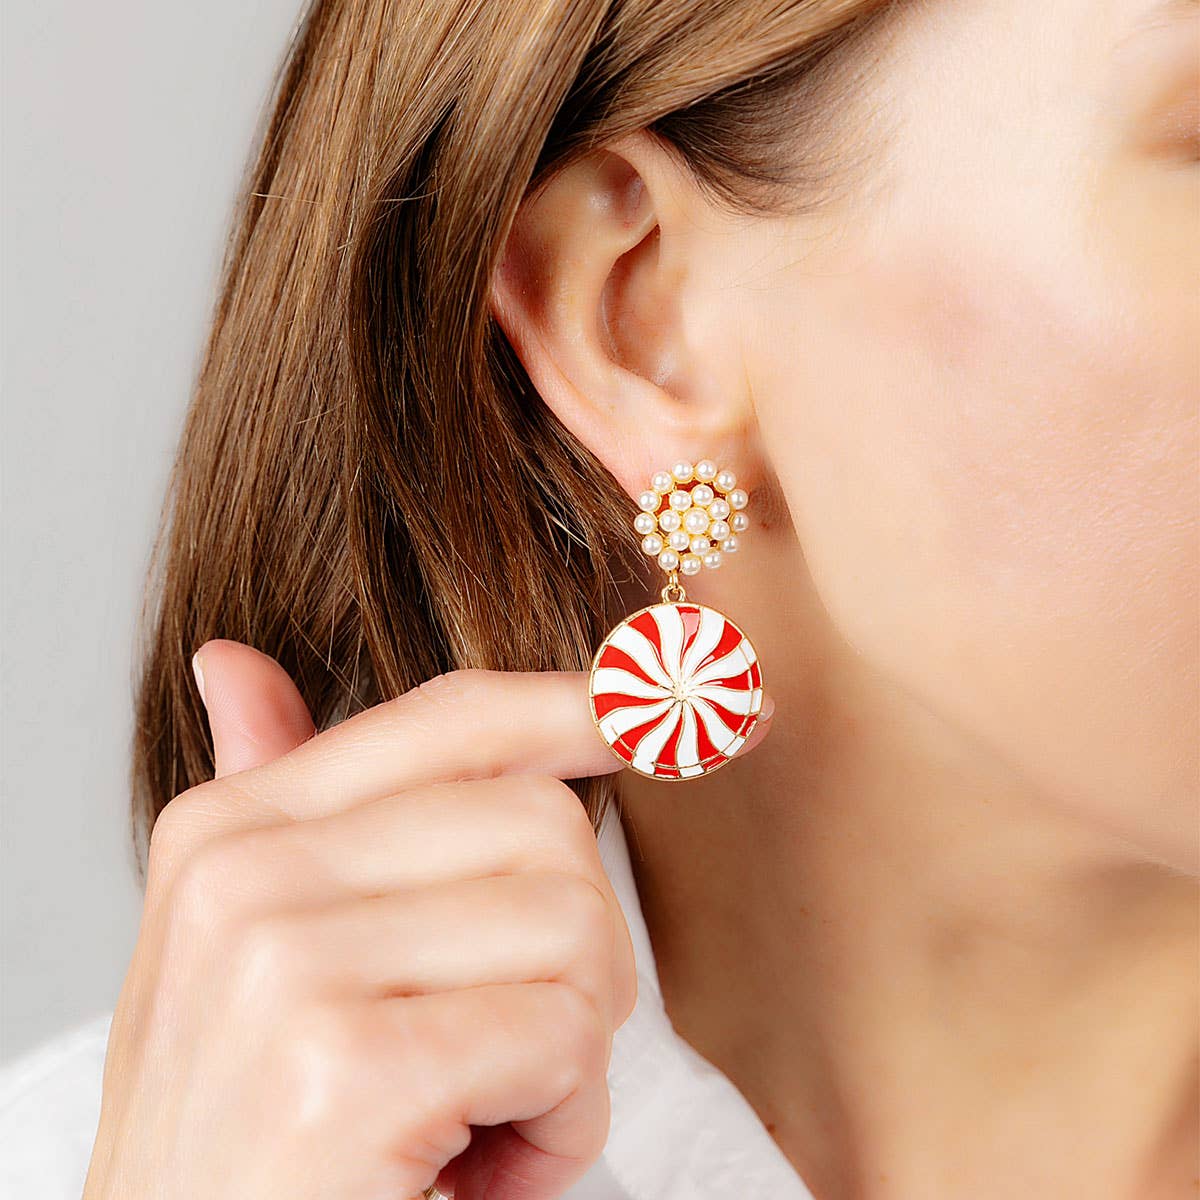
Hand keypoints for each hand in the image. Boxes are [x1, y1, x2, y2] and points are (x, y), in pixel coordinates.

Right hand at [83, 640, 772, 1198]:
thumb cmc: (256, 1145)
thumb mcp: (255, 966)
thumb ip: (278, 812)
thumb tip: (234, 661)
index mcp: (229, 832)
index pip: (457, 719)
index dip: (591, 709)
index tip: (704, 715)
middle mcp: (244, 875)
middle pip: (542, 824)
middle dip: (578, 952)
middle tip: (511, 1059)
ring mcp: (285, 965)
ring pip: (571, 924)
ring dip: (571, 1049)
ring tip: (484, 1125)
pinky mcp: (345, 1068)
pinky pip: (562, 1034)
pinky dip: (563, 1122)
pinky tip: (482, 1176)